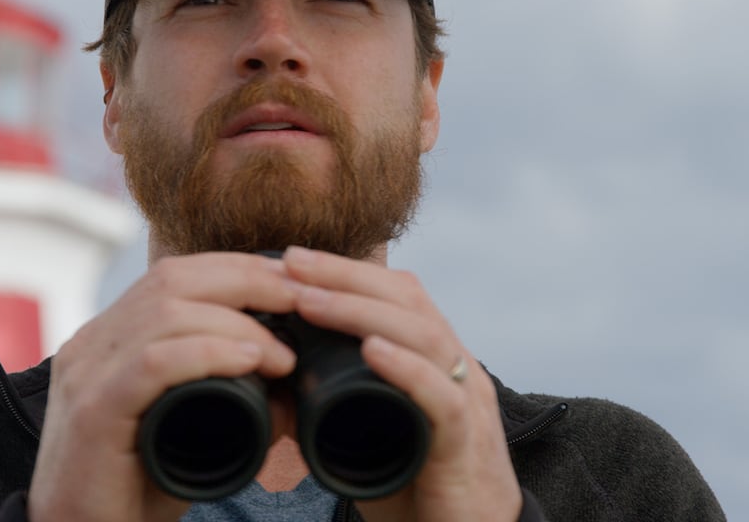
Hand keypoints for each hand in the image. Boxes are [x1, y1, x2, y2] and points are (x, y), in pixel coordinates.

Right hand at [28, 253, 299, 521]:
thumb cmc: (134, 490)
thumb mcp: (186, 429)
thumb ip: (228, 398)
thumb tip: (291, 379)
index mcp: (109, 338)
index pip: (174, 274)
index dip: (238, 268)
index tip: (292, 282)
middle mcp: (93, 344)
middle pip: (172, 278)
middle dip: (246, 280)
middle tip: (301, 304)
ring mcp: (87, 373)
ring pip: (167, 313)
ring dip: (238, 324)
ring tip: (284, 355)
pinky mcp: (93, 412)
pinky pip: (153, 363)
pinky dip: (209, 354)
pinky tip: (249, 362)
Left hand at [284, 246, 521, 521]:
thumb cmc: (419, 487)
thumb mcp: (377, 430)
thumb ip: (344, 402)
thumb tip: (281, 382)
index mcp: (437, 360)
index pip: (399, 294)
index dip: (348, 271)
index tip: (293, 260)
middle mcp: (457, 370)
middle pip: (407, 301)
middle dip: (345, 276)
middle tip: (292, 263)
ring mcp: (467, 404)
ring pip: (423, 337)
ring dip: (360, 312)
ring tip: (309, 300)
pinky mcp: (465, 447)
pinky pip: (441, 399)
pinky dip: (406, 370)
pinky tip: (372, 351)